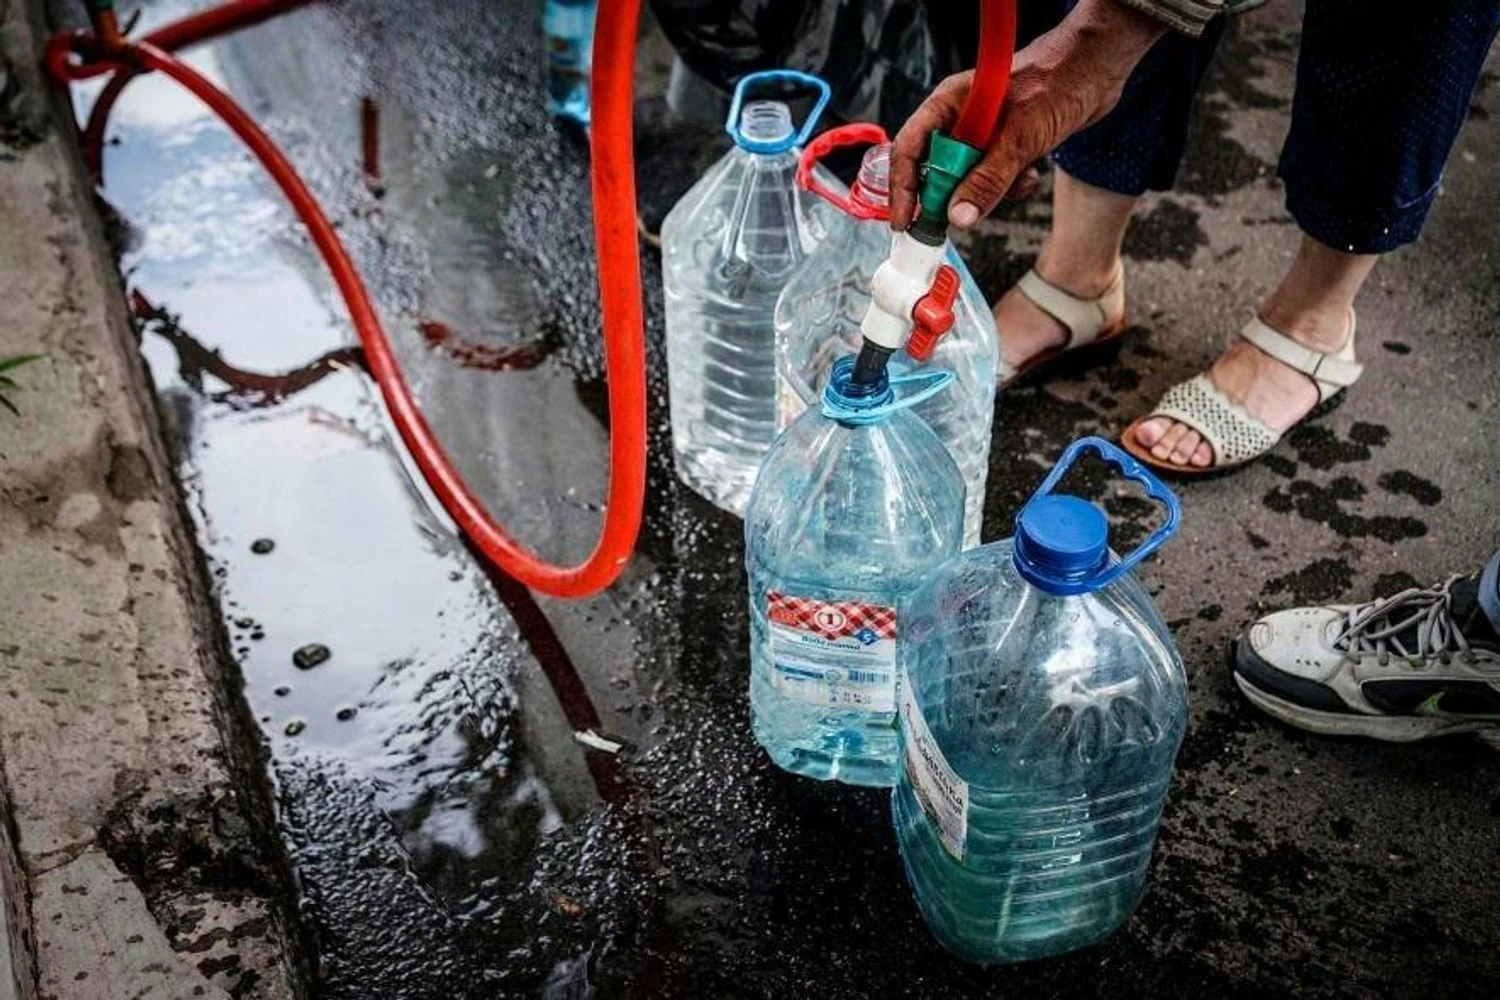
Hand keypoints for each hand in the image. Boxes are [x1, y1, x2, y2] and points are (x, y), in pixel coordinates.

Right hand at [890, 0, 1166, 230]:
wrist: (1102, 66)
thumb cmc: (1060, 79)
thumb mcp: (1021, 136)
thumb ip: (988, 179)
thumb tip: (959, 217)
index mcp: (950, 105)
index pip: (910, 149)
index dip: (904, 187)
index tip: (906, 221)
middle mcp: (962, 120)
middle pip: (936, 170)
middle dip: (951, 196)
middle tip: (959, 219)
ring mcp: (985, 134)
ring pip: (969, 181)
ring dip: (990, 193)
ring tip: (1017, 181)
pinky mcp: (1008, 146)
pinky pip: (996, 180)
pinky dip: (1012, 187)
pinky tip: (1031, 174)